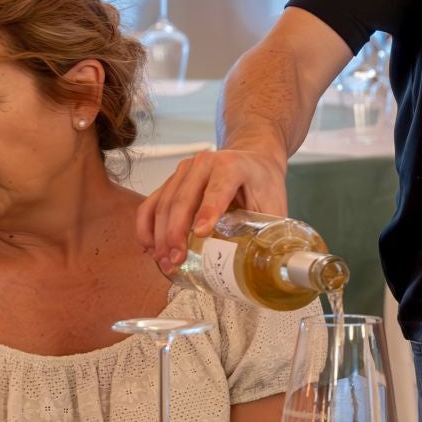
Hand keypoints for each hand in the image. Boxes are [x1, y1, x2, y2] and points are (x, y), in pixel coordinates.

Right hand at [136, 145, 289, 273]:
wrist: (253, 157)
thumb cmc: (262, 181)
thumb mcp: (275, 202)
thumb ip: (273, 230)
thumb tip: (273, 264)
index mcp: (232, 166)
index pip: (218, 189)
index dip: (208, 211)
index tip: (201, 233)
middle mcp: (204, 164)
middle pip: (183, 198)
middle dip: (176, 232)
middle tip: (176, 259)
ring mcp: (184, 171)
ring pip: (164, 202)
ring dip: (159, 234)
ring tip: (164, 260)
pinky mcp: (172, 181)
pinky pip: (152, 202)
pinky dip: (147, 226)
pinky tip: (150, 246)